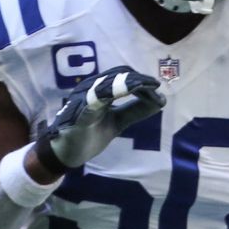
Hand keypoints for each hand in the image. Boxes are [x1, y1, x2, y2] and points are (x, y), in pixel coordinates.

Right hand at [35, 67, 164, 169]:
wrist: (68, 153)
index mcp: (99, 89)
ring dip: (131, 83)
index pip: (123, 76)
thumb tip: (161, 100)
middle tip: (157, 87)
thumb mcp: (119, 122)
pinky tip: (130, 90)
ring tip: (149, 87)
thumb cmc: (91, 134)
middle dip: (140, 80)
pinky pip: (96, 98)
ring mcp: (84, 98)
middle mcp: (90, 88)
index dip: (141, 80)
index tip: (158, 87)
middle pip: (118, 76)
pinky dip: (113, 92)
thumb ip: (136, 111)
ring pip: (109, 83)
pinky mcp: (80, 111)